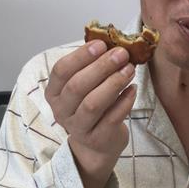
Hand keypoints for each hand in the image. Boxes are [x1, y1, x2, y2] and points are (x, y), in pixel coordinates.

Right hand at [45, 40, 136, 187]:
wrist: (97, 145)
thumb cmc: (91, 108)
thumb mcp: (85, 87)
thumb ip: (92, 67)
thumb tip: (113, 42)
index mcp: (55, 93)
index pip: (61, 71)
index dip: (81, 56)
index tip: (101, 44)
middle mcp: (62, 111)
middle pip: (78, 86)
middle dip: (101, 67)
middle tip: (122, 53)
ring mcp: (79, 127)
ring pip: (94, 103)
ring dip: (114, 83)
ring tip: (130, 70)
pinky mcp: (99, 138)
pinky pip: (113, 117)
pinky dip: (125, 101)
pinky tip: (133, 89)